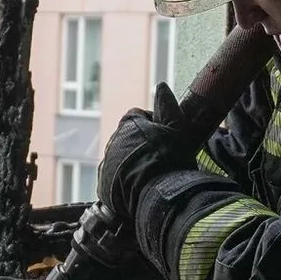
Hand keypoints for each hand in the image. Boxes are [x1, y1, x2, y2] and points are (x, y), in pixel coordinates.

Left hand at [97, 83, 194, 222]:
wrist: (157, 193)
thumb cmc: (170, 159)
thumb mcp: (177, 129)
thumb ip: (168, 106)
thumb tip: (161, 86)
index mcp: (129, 122)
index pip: (140, 117)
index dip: (155, 127)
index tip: (166, 139)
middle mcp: (113, 139)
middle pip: (129, 139)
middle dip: (141, 147)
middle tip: (160, 160)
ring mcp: (107, 163)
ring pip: (121, 160)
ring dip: (132, 165)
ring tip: (151, 178)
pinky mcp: (103, 184)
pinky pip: (114, 182)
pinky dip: (124, 184)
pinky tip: (140, 190)